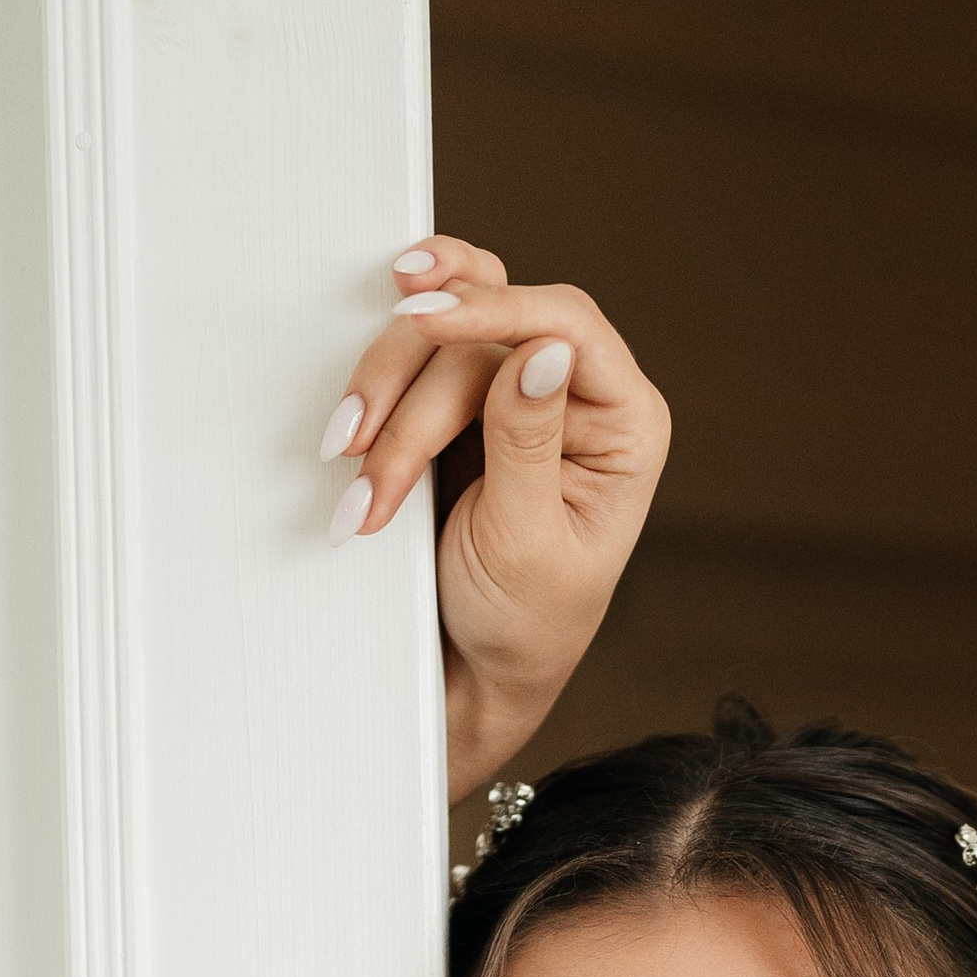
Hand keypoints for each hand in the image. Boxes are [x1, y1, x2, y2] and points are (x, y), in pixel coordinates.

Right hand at [323, 236, 669, 801]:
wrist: (472, 666)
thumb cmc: (519, 622)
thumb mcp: (524, 543)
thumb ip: (529, 444)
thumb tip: (544, 350)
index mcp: (624, 426)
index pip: (567, 327)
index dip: (493, 309)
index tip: (422, 323)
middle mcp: (578, 395)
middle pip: (487, 332)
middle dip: (413, 397)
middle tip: (364, 458)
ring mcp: (518, 392)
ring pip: (444, 339)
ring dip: (384, 392)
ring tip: (351, 463)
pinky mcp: (465, 402)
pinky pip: (429, 346)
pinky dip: (390, 358)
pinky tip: (377, 331)